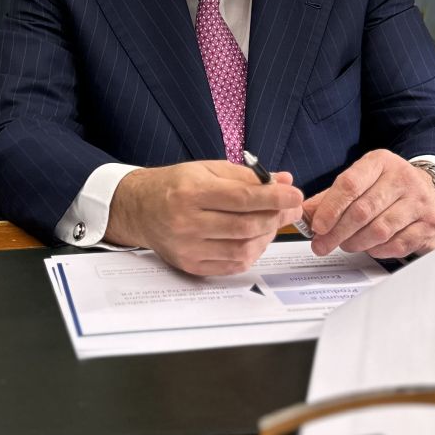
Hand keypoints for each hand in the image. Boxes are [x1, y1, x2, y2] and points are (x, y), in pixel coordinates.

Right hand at [106, 160, 304, 275]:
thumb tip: (282, 181)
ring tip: (272, 222)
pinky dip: (252, 252)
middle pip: (246, 225)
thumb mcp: (207, 169)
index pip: (242, 197)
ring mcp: (188, 247)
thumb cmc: (175, 185)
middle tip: (291, 208)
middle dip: (276, 217)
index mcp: (192, 192)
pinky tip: (255, 239)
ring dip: (267, 236)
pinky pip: (233, 265)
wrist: (139, 208)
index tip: (295, 194)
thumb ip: (246, 176)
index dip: (274, 197)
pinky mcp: (190, 265)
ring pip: (243, 248)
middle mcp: (188, 222)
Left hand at [301, 149, 434, 258]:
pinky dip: (377, 250)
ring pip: (379, 230)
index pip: (350, 184)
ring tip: (345, 245)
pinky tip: (369, 247)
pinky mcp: (429, 224)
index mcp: (381, 162)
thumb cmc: (388, 187)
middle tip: (322, 245)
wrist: (430, 191)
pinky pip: (397, 244)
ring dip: (356, 243)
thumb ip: (332, 196)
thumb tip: (306, 214)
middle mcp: (402, 178)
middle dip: (337, 232)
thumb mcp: (362, 180)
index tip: (318, 226)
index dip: (330, 208)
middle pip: (363, 211)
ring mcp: (419, 201)